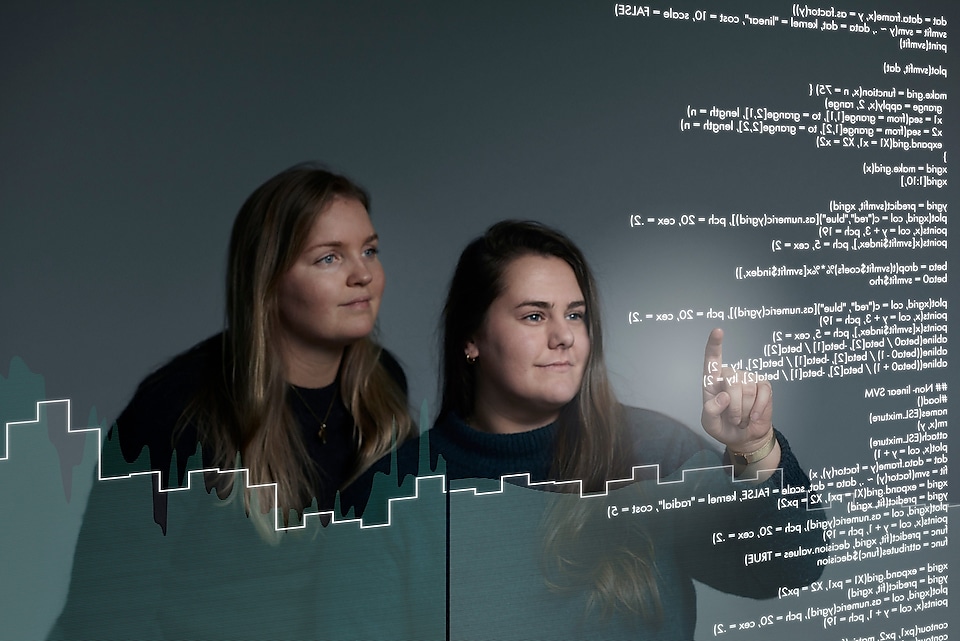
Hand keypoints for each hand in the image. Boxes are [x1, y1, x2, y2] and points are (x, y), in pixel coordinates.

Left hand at [701, 328, 772, 452]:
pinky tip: (753, 416)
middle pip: (732, 381)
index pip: (712, 359)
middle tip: (733, 419)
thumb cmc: (723, 426)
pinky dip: (757, 410)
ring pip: (747, 390)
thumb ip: (710, 411)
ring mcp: (748, 378)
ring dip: (744, 411)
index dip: (714, 344)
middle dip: (733, 406)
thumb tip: (724, 396)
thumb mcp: (709, 423)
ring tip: (741, 417)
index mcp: (713, 381)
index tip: (718, 331)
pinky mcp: (764, 385)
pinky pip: (763, 395)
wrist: (745, 437)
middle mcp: (730, 375)